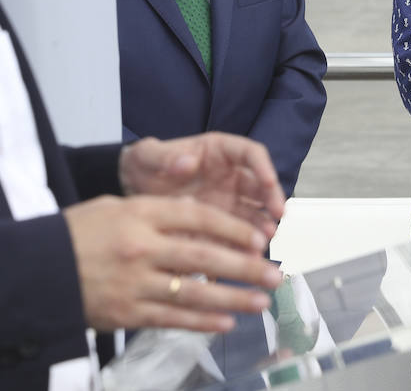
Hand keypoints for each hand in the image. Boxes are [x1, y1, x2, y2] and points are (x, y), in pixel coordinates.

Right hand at [64, 194, 282, 332]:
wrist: (33, 271)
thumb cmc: (76, 233)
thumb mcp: (114, 206)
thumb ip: (157, 212)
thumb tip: (199, 217)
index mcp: (140, 214)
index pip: (199, 218)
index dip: (233, 229)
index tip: (259, 238)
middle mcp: (142, 247)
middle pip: (205, 256)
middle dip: (245, 267)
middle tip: (274, 274)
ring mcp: (135, 283)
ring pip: (194, 292)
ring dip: (232, 299)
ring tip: (260, 302)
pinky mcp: (127, 313)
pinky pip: (172, 319)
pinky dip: (201, 323)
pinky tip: (225, 323)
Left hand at [119, 134, 285, 237]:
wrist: (133, 190)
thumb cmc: (145, 164)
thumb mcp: (148, 156)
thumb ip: (165, 156)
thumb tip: (187, 162)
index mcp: (219, 151)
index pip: (250, 153)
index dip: (263, 166)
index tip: (270, 181)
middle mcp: (230, 176)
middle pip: (260, 185)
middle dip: (271, 199)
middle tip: (277, 216)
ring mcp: (227, 202)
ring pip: (253, 213)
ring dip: (262, 225)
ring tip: (264, 241)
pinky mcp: (220, 225)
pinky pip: (236, 236)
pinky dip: (243, 246)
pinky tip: (245, 259)